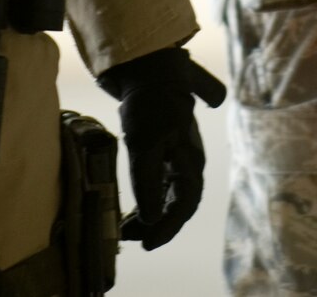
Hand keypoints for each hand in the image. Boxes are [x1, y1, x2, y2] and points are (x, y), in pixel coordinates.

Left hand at [96, 46, 227, 249]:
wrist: (148, 73)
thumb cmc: (148, 105)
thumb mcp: (144, 145)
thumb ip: (148, 182)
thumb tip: (150, 218)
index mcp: (190, 162)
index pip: (184, 205)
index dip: (168, 228)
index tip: (148, 244)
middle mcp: (188, 163)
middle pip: (177, 205)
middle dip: (157, 225)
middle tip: (133, 241)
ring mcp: (177, 159)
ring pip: (168, 198)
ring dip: (151, 215)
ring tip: (126, 230)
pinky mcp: (164, 154)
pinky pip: (160, 186)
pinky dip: (147, 201)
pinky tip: (130, 210)